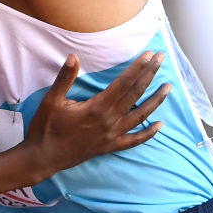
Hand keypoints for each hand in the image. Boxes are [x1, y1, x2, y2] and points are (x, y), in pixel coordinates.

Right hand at [21, 51, 169, 180]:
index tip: (149, 54)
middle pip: (135, 94)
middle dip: (150, 75)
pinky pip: (134, 140)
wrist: (43, 158)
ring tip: (169, 88)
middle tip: (162, 59)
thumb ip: (65, 78)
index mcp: (97, 107)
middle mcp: (109, 121)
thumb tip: (73, 56)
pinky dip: (148, 133)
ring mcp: (112, 136)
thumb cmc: (46, 127)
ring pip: (141, 116)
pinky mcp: (110, 147)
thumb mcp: (51, 100)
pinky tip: (159, 126)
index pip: (123, 83)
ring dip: (156, 101)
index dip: (137, 67)